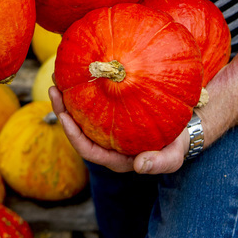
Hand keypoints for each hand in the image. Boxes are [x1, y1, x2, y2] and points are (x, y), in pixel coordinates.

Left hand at [48, 86, 189, 174]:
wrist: (183, 129)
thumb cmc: (176, 145)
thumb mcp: (172, 156)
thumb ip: (159, 163)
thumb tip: (140, 166)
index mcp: (115, 158)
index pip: (87, 150)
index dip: (73, 135)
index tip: (63, 117)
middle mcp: (106, 144)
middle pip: (77, 129)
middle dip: (63, 110)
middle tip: (55, 87)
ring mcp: (108, 127)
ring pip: (81, 114)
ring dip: (68, 97)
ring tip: (59, 76)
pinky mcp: (111, 113)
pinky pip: (93, 102)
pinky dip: (85, 88)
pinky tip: (80, 70)